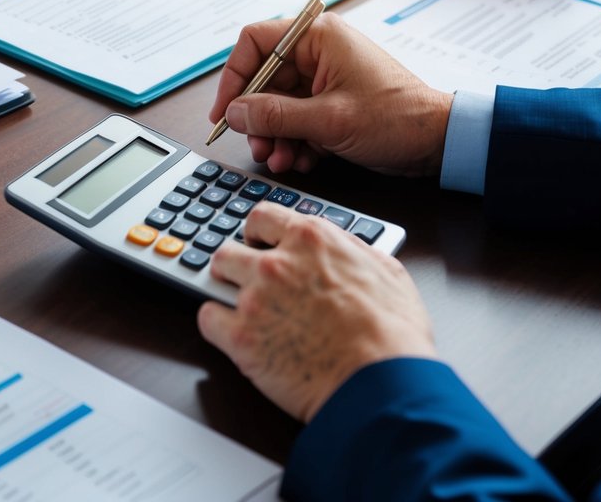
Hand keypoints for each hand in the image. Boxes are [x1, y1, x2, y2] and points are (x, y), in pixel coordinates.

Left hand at [198, 204, 436, 422]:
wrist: (382, 383)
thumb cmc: (393, 334)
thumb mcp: (387, 271)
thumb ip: (355, 252)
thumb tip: (346, 250)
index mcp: (312, 239)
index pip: (263, 217)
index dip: (259, 232)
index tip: (259, 242)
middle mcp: (277, 262)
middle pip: (230, 249)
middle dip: (236, 264)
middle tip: (248, 281)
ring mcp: (255, 298)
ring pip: (213, 279)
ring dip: (224, 291)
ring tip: (242, 309)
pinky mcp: (241, 337)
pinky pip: (207, 319)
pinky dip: (217, 326)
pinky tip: (234, 335)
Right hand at [208, 12, 452, 175]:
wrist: (437, 143)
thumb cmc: (397, 118)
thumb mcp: (328, 120)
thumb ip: (275, 115)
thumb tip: (235, 113)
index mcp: (318, 37)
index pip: (255, 42)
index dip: (234, 77)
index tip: (225, 112)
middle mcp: (318, 52)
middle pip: (263, 80)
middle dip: (257, 118)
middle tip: (257, 146)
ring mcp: (324, 79)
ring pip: (277, 104)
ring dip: (274, 135)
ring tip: (281, 159)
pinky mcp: (330, 103)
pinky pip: (295, 119)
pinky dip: (293, 141)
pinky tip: (301, 159)